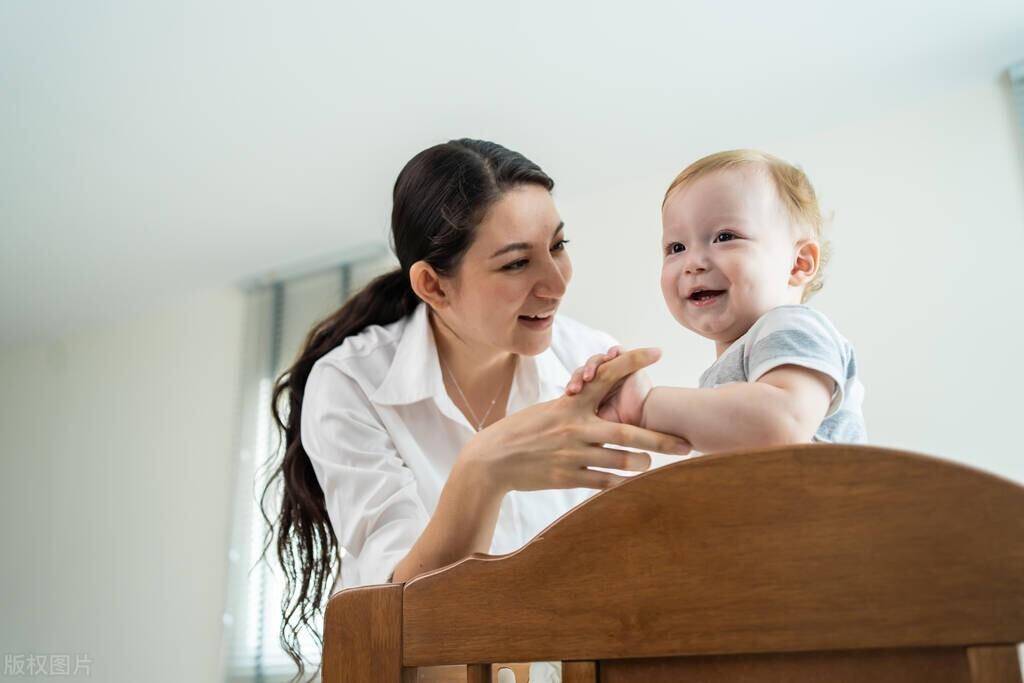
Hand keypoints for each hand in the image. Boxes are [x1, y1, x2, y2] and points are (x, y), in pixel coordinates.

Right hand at [459, 348, 689, 494]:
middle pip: (628, 432)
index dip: (633, 362)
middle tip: (686, 444)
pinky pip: (604, 483)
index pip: (606, 376)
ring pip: (620, 461)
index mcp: (571, 404)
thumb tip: (598, 396)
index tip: (657, 351)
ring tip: (652, 465)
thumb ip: (576, 406)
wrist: (492, 460)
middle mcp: (575, 428)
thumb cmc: (522, 431)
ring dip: (642, 465)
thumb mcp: (548, 411)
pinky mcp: (567, 478)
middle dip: (661, 439)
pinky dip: (621, 484)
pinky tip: (633, 485)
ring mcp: (572, 455)